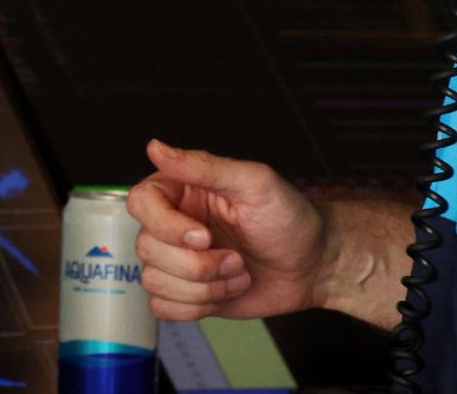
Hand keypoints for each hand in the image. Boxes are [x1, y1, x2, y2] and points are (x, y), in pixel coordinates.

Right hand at [126, 138, 325, 321]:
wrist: (315, 265)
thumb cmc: (289, 217)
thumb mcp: (253, 182)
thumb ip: (203, 166)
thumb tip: (156, 148)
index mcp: (180, 190)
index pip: (141, 203)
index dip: (166, 226)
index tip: (205, 236)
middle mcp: (172, 223)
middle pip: (146, 247)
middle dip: (198, 265)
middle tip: (236, 258)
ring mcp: (178, 260)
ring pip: (154, 280)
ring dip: (204, 287)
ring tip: (237, 273)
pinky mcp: (187, 292)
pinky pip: (163, 307)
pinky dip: (196, 307)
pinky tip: (225, 291)